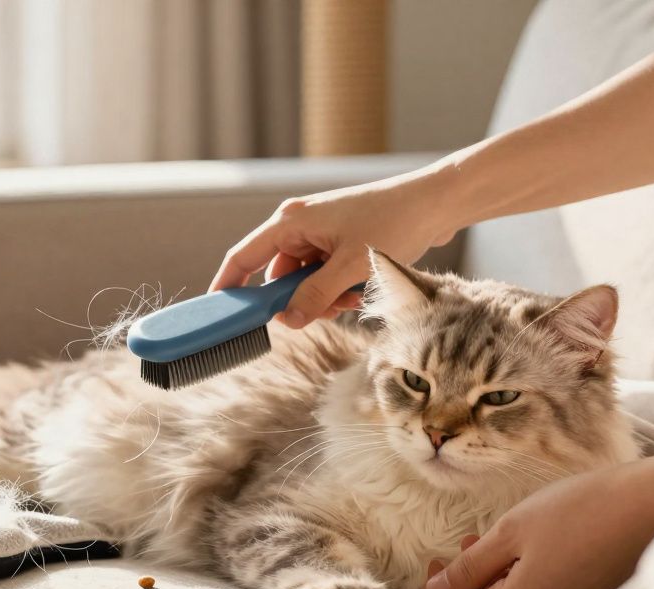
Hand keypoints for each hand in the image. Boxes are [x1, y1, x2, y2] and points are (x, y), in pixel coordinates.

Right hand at [209, 169, 459, 327]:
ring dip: (322, 298)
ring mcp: (320, 233)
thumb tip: (287, 320)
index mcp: (292, 221)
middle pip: (278, 276)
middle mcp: (300, 225)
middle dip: (297, 300)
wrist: (436, 202)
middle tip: (324, 311)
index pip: (244, 256)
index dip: (228, 285)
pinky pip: (323, 274)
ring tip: (351, 298)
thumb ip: (315, 296)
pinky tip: (358, 291)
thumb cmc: (394, 222)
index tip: (218, 313)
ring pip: (303, 280)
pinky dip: (336, 289)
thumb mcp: (350, 267)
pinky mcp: (339, 241)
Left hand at [421, 464, 653, 588]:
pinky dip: (518, 578)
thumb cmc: (578, 512)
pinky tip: (519, 547)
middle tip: (459, 544)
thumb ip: (470, 566)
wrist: (648, 507)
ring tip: (486, 539)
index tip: (432, 561)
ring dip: (490, 578)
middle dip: (464, 583)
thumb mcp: (511, 532)